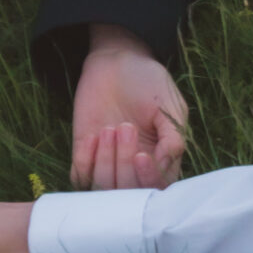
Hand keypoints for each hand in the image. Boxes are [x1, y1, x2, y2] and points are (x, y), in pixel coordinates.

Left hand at [72, 26, 188, 189]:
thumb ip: (173, 137)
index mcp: (161, 158)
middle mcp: (134, 166)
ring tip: (108, 128)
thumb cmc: (147, 82)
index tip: (141, 155)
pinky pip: (79, 176)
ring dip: (104, 162)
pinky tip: (92, 135)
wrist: (115, 60)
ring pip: (103, 188)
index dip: (147, 179)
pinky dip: (85, 160)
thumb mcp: (169, 106)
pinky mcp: (84, 153)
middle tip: (125, 126)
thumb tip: (165, 163)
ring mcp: (108, 162)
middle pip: (128, 193)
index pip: (156, 188)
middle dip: (123, 164)